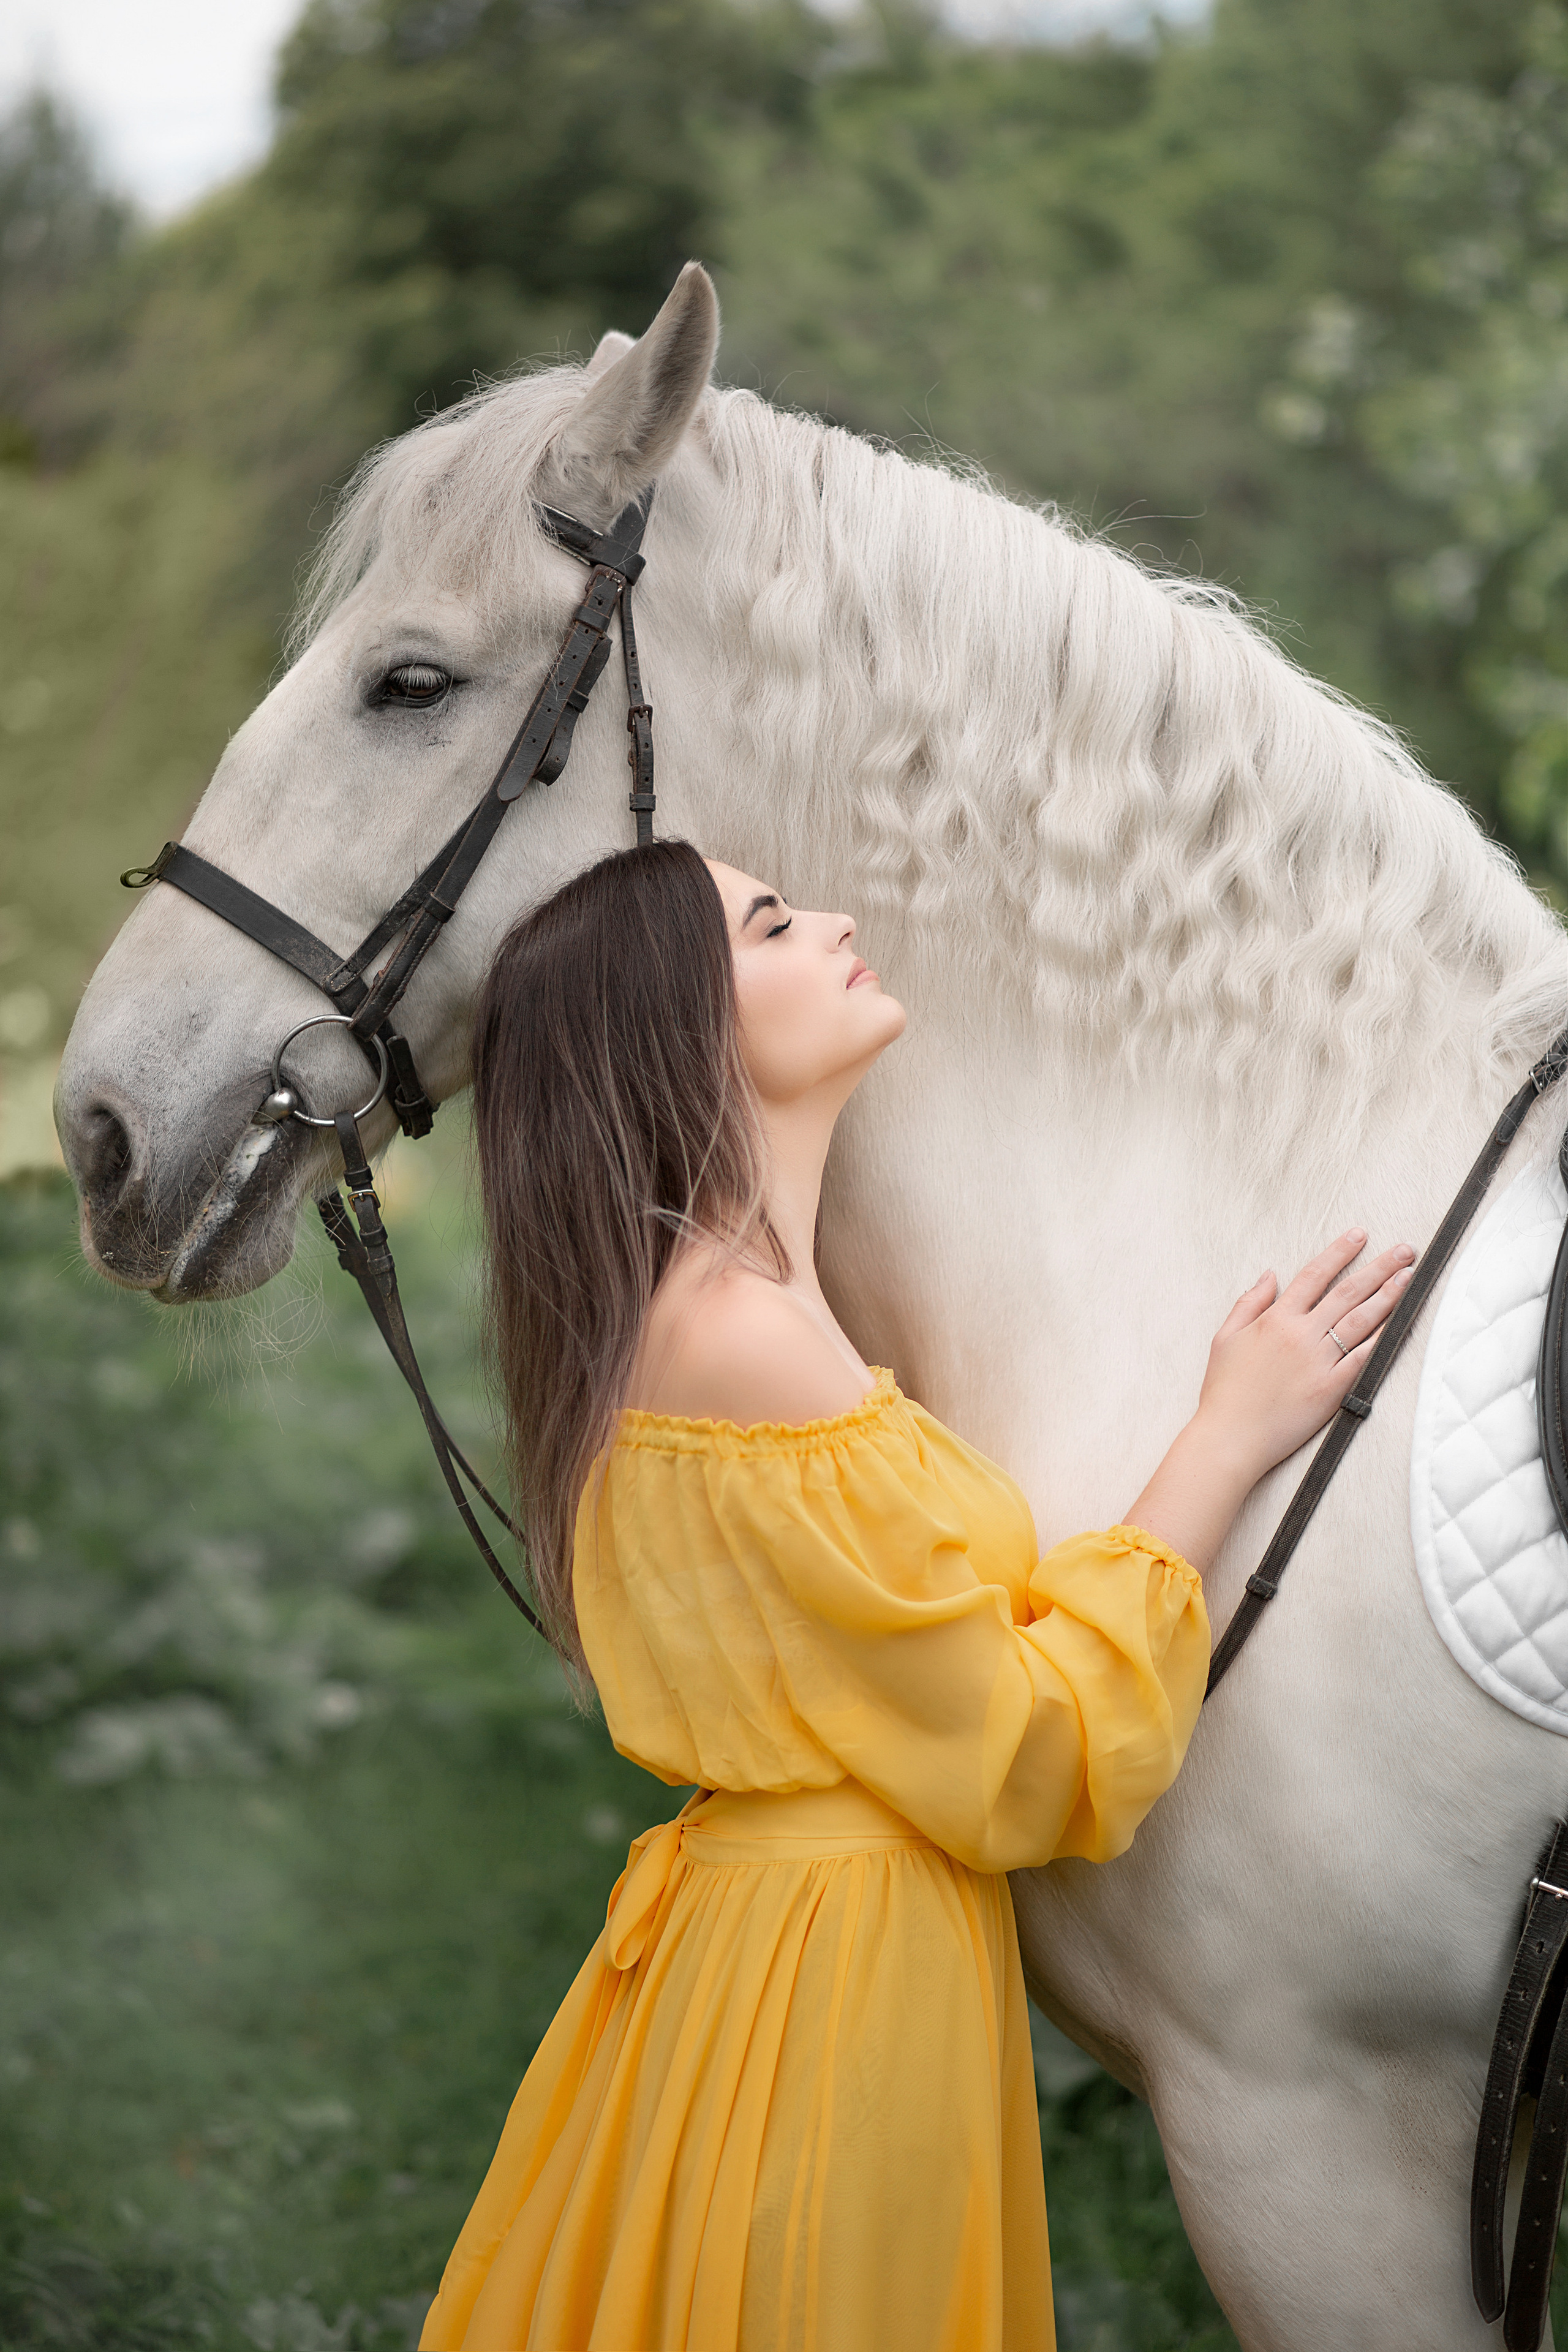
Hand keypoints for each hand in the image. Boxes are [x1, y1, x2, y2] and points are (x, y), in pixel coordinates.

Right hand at [1122, 1228, 1413, 1571]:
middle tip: (1405, 1250)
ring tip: (1410, 1277)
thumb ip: (1248, 1303)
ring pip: (1361, 1320)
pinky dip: (1384, 1339)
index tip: (1359, 1235)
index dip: (1338, 1252)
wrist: (1231, 1437)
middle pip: (1347, 1292)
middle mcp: (1301, 1334)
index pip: (1313, 1275)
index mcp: (1275, 1319)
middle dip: (1379, 1267)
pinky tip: (1402, 1323)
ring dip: (1389, 1296)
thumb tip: (1270, 1275)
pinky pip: (1364, 1358)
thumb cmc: (1224, 1390)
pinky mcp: (1332, 1388)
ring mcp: (1319, 1361)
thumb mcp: (1225, 1338)